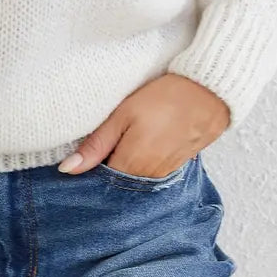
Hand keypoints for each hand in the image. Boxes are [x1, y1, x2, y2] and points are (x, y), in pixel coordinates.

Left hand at [57, 73, 229, 176]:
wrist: (209, 92)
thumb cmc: (164, 98)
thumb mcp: (123, 115)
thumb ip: (96, 145)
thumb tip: (67, 169)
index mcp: (131, 166)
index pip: (99, 182)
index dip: (88, 171)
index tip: (80, 159)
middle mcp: (148, 177)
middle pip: (117, 183)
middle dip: (105, 171)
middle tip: (100, 148)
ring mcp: (164, 174)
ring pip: (134, 178)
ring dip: (124, 166)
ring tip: (121, 143)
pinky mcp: (176, 167)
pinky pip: (150, 173)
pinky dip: (141, 163)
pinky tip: (140, 144)